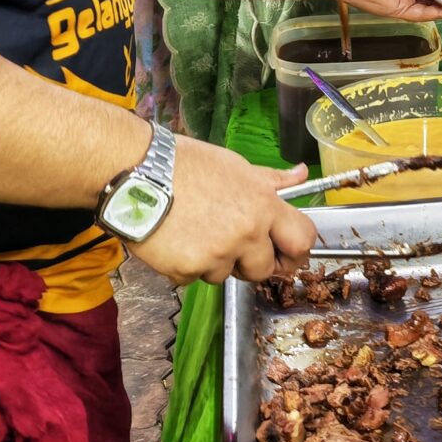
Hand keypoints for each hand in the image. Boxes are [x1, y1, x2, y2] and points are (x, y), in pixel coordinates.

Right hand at [130, 136, 316, 284]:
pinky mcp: (188, 270)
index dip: (297, 251)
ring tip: (194, 232)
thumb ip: (271, 181)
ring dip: (214, 262)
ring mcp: (217, 255)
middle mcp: (246, 233)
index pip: (302, 239)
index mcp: (263, 205)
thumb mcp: (236, 166)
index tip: (287, 253)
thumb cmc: (186, 164)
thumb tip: (301, 175)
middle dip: (252, 263)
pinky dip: (186, 265)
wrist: (139, 173)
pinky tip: (174, 240)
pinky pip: (194, 277)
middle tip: (232, 246)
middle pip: (265, 268)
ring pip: (226, 274)